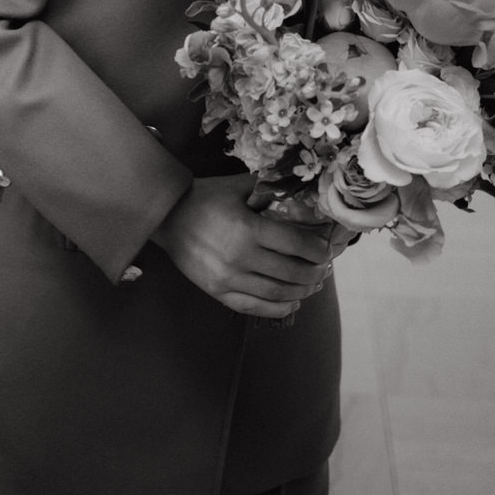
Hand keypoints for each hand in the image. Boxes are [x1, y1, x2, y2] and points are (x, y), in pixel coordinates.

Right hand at [150, 174, 335, 318]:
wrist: (167, 216)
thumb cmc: (205, 197)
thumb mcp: (238, 186)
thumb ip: (268, 188)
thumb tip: (300, 191)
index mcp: (247, 229)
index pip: (294, 244)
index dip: (317, 249)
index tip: (327, 248)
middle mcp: (239, 258)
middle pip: (290, 273)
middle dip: (314, 272)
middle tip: (325, 267)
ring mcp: (228, 279)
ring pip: (275, 293)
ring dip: (301, 292)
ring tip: (314, 284)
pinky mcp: (217, 292)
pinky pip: (254, 307)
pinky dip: (278, 308)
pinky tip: (292, 302)